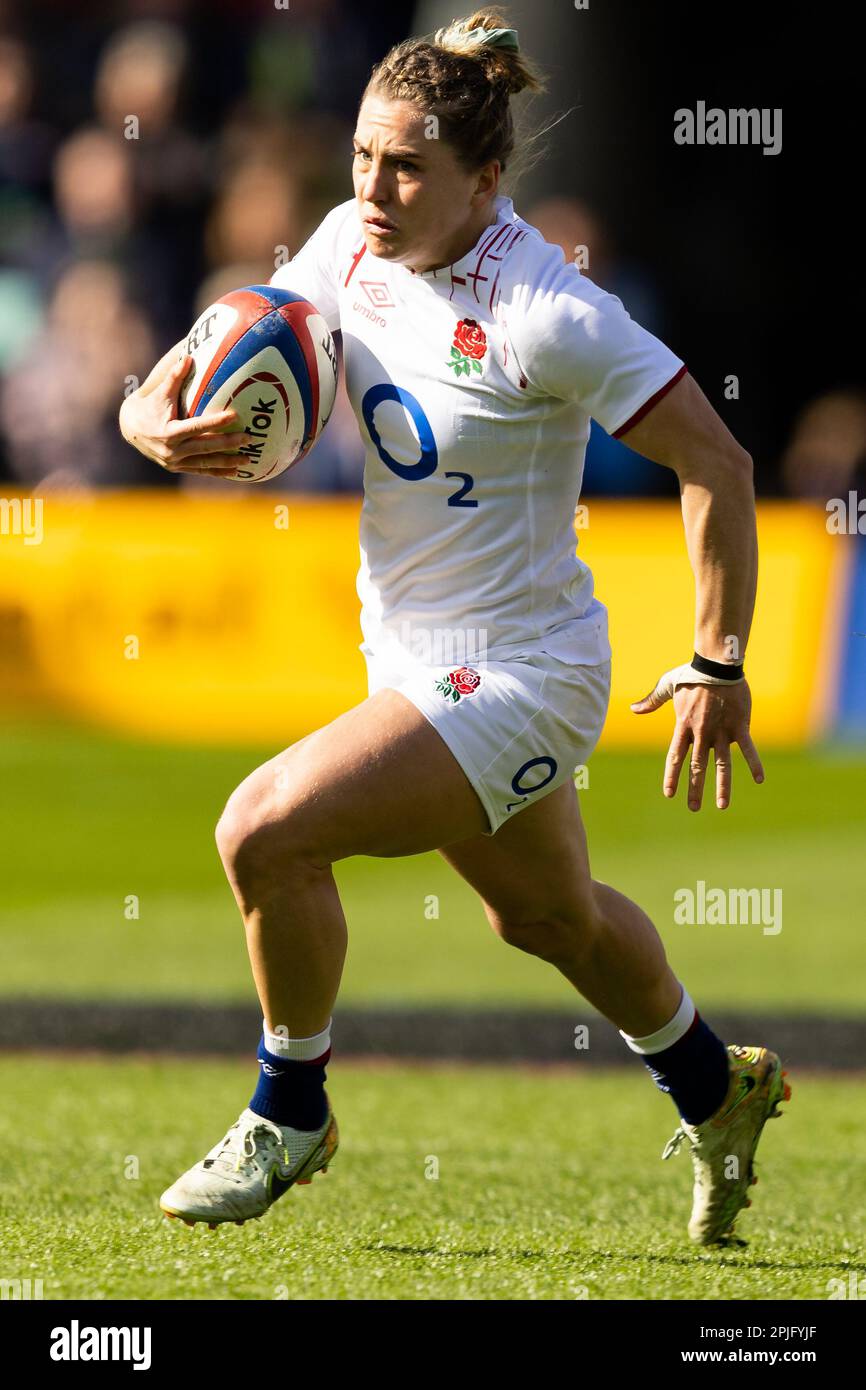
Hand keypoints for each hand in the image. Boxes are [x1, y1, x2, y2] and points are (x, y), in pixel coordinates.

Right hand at [119, 353, 250, 476]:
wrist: (131, 429)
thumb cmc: (149, 406)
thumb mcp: (160, 393)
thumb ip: (174, 377)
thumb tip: (188, 357)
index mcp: (169, 432)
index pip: (197, 427)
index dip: (216, 422)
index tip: (234, 416)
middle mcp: (172, 450)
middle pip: (206, 447)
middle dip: (229, 444)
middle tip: (249, 438)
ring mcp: (174, 462)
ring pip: (206, 463)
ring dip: (228, 462)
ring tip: (248, 460)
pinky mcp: (177, 468)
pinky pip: (200, 470)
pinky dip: (217, 472)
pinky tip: (234, 472)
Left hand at [631, 676, 763, 809]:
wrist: (717, 664)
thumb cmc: (692, 675)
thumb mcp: (667, 686)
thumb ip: (651, 701)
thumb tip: (633, 709)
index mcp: (683, 726)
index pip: (675, 757)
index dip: (672, 776)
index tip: (670, 794)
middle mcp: (701, 733)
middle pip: (697, 767)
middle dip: (694, 789)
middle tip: (693, 808)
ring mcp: (721, 731)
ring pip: (721, 765)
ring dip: (722, 786)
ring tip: (721, 806)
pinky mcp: (739, 726)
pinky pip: (748, 748)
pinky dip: (754, 763)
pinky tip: (759, 780)